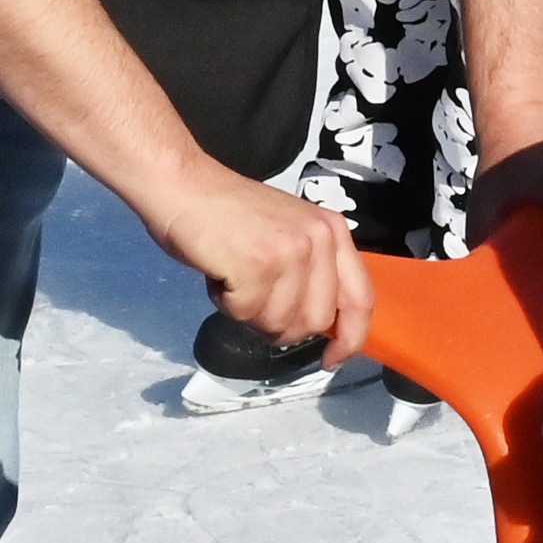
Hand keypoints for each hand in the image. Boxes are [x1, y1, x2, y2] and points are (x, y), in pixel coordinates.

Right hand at [163, 160, 366, 359]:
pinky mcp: (257, 264)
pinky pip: (246, 313)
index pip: (360, 298)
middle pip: (316, 321)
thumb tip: (321, 324)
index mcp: (333, 231)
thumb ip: (311, 270)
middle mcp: (319, 239)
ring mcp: (290, 251)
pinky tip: (219, 274)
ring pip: (280, 323)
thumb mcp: (289, 232)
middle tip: (252, 299)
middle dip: (281, 326)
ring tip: (234, 278)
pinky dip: (226, 304)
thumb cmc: (227, 213)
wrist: (181, 184)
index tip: (332, 359)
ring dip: (249, 313)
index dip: (350, 338)